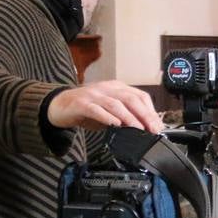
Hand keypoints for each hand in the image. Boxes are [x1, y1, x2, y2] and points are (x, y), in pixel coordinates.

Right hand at [46, 81, 163, 132]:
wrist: (59, 105)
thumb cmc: (87, 108)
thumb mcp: (110, 111)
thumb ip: (125, 117)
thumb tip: (145, 129)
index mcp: (117, 88)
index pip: (140, 96)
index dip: (151, 111)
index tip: (157, 126)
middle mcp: (107, 88)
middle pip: (130, 99)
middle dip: (144, 115)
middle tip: (151, 129)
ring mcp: (93, 94)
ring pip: (115, 104)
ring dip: (128, 117)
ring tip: (137, 129)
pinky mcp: (81, 103)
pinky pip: (96, 109)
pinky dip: (106, 117)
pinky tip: (114, 125)